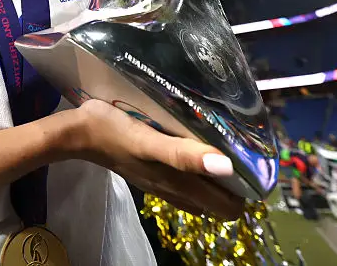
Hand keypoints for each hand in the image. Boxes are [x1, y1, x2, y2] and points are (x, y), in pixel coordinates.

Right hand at [73, 100, 244, 219]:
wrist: (79, 133)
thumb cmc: (115, 130)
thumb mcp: (150, 140)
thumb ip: (185, 154)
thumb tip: (225, 166)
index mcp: (179, 183)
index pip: (226, 206)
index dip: (246, 192)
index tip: (258, 169)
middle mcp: (174, 188)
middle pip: (216, 201)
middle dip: (236, 186)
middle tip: (246, 155)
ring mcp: (161, 182)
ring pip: (201, 194)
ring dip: (218, 182)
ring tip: (229, 154)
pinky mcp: (150, 172)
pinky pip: (184, 183)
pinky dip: (198, 175)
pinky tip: (198, 154)